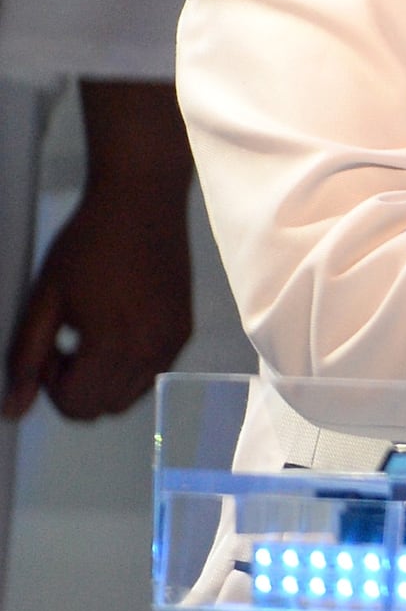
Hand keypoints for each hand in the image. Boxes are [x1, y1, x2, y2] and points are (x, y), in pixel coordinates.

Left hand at [5, 80, 195, 422]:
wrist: (142, 200)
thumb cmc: (87, 242)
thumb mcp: (44, 299)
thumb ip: (26, 359)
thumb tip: (14, 410)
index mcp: (113, 343)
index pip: (76, 406)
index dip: (50, 385)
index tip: (49, 349)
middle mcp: (151, 350)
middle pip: (103, 409)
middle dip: (76, 388)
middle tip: (66, 343)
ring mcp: (173, 342)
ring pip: (129, 397)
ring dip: (103, 381)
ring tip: (91, 337)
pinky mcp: (183, 330)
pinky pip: (152, 373)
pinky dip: (128, 367)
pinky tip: (116, 326)